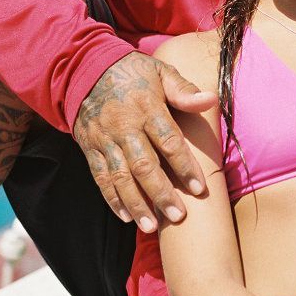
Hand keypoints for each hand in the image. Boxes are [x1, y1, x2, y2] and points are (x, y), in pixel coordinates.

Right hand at [72, 52, 215, 230]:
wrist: (85, 69)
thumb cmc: (132, 73)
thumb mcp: (160, 72)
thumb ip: (184, 90)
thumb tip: (210, 99)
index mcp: (146, 107)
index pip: (169, 141)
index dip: (184, 166)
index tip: (199, 189)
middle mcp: (124, 127)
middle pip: (144, 165)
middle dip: (161, 194)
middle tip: (179, 217)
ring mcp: (105, 140)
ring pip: (120, 177)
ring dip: (136, 203)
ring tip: (152, 227)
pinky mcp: (90, 148)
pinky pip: (100, 177)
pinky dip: (112, 199)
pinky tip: (126, 217)